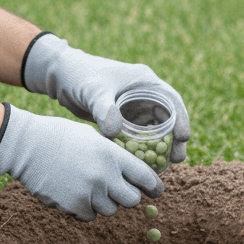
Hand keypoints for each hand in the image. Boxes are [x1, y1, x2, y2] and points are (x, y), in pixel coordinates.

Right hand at [0, 105, 163, 220]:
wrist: (26, 146)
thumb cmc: (59, 135)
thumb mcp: (91, 136)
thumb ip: (112, 153)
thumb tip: (129, 169)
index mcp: (111, 155)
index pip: (145, 177)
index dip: (154, 186)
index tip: (157, 191)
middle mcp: (104, 176)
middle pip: (132, 200)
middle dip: (127, 195)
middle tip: (118, 189)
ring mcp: (89, 194)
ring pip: (110, 210)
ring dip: (104, 202)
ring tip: (88, 186)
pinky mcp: (73, 207)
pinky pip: (89, 216)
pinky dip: (85, 208)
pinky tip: (73, 192)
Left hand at [23, 34, 189, 158]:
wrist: (61, 78)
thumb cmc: (79, 76)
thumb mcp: (93, 91)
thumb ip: (105, 110)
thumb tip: (115, 134)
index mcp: (143, 81)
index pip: (170, 99)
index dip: (181, 118)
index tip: (183, 138)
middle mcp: (142, 94)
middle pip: (167, 118)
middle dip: (173, 139)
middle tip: (176, 160)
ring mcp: (133, 107)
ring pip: (154, 130)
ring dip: (159, 147)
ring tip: (162, 166)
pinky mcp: (122, 119)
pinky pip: (138, 136)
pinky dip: (141, 148)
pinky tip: (141, 164)